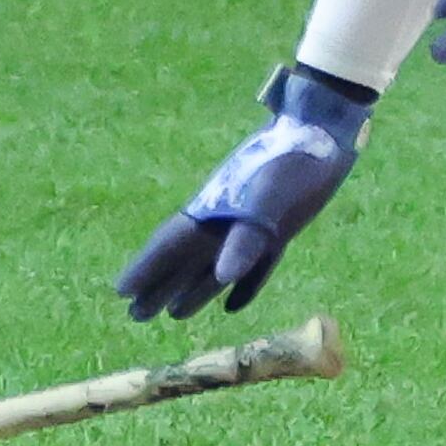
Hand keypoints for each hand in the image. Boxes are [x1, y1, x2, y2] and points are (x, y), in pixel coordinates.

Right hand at [116, 64, 371, 319]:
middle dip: (161, 285)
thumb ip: (247, 238)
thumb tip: (223, 275)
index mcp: (215, 208)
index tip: (120, 291)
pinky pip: (254, 263)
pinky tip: (232, 305)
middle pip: (186, 258)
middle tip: (136, 315)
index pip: (172, 243)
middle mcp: (227, 219)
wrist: (325, 130)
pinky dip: (243, 286)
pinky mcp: (279, 227)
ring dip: (194, 290)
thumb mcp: (272, 199)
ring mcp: (252, 223)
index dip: (147, 267)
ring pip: (215, 264)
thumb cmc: (296, 162)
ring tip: (173, 314)